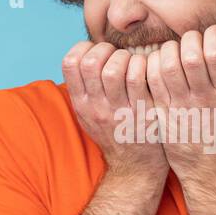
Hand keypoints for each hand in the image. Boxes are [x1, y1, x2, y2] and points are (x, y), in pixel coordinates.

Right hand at [61, 41, 168, 180]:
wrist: (135, 166)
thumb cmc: (115, 132)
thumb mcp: (90, 114)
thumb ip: (84, 88)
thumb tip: (83, 55)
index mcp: (81, 103)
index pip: (70, 63)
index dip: (84, 48)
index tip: (97, 53)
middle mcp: (96, 107)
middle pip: (91, 62)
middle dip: (106, 49)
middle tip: (117, 55)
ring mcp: (119, 110)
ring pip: (115, 67)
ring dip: (125, 56)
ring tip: (131, 63)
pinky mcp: (141, 112)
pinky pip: (138, 77)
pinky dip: (142, 64)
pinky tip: (145, 70)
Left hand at [145, 25, 215, 183]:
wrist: (207, 165)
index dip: (214, 34)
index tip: (215, 34)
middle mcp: (202, 98)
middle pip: (190, 55)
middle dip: (191, 37)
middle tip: (195, 40)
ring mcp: (179, 104)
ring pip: (168, 63)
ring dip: (172, 48)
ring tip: (178, 50)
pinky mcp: (161, 110)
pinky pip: (152, 78)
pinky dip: (154, 62)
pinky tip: (164, 62)